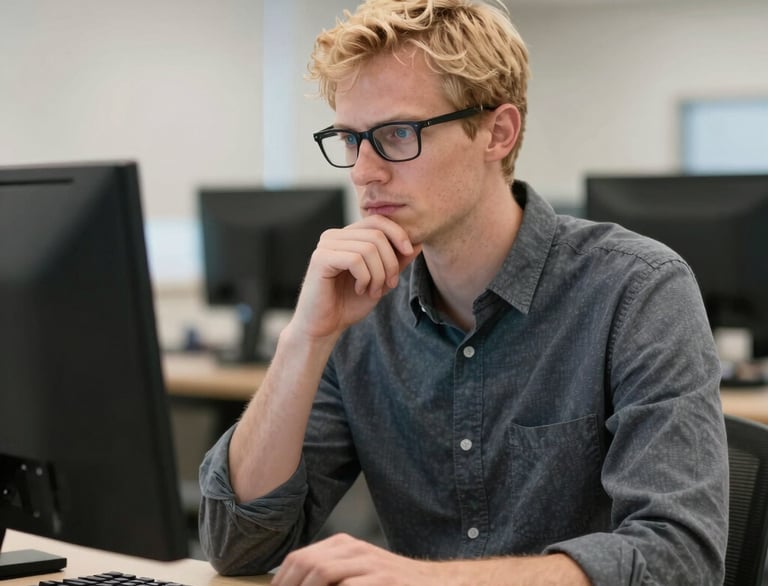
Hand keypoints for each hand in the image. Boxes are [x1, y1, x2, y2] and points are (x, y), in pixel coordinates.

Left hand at [270, 533, 437, 585]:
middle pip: (306, 564)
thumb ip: (332, 578)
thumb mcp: (359, 574)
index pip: (298, 559)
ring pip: (323, 572)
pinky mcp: (386, 582)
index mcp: (344, 546)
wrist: (437, 584)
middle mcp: (355, 550)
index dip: (280, 583)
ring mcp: (371, 565)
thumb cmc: (393, 585)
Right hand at [291, 214, 421, 340]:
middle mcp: (334, 235)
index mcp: (347, 236)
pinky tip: (360, 290)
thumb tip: (418, 242)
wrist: (324, 327)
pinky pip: (355, 259)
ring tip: (373, 291)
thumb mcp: (381, 280)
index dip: (398, 233)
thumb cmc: (349, 303)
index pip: (377, 221)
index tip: (409, 253)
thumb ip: (396, 261)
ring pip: (368, 248)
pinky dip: (365, 278)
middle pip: (376, 234)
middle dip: (390, 262)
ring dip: (378, 274)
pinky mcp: (320, 258)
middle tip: (389, 284)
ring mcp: (326, 245)